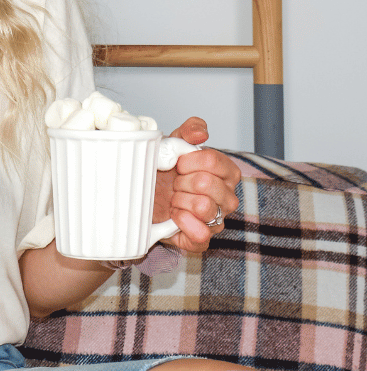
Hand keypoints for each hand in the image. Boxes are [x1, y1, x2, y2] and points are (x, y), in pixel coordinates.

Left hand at [153, 117, 240, 252]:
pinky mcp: (201, 239)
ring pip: (205, 208)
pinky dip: (183, 224)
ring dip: (180, 201)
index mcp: (225, 172)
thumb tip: (201, 133)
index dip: (188, 162)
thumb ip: (188, 132)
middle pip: (206, 184)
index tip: (178, 164)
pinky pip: (201, 235)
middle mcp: (227, 197)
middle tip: (174, 184)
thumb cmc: (163, 173)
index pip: (213, 161)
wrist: (143, 198)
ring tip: (173, 200)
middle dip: (181, 182)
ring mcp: (216, 219)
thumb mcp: (172, 145)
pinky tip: (174, 216)